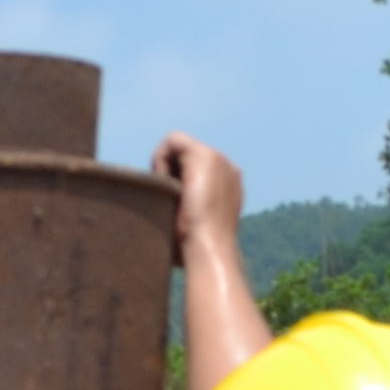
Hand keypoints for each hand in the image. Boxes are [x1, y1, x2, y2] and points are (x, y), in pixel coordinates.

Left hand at [154, 132, 245, 256]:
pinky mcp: (204, 154)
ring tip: (163, 191)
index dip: (178, 179)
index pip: (197, 170)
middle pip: (187, 156)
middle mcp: (227, 169)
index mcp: (229, 186)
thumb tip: (163, 215)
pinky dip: (161, 157)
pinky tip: (162, 181)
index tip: (170, 201)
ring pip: (179, 147)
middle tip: (162, 195)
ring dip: (165, 165)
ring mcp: (219, 159)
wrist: (209, 247)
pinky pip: (174, 140)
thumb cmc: (199, 249)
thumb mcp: (194, 228)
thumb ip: (186, 213)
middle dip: (170, 171)